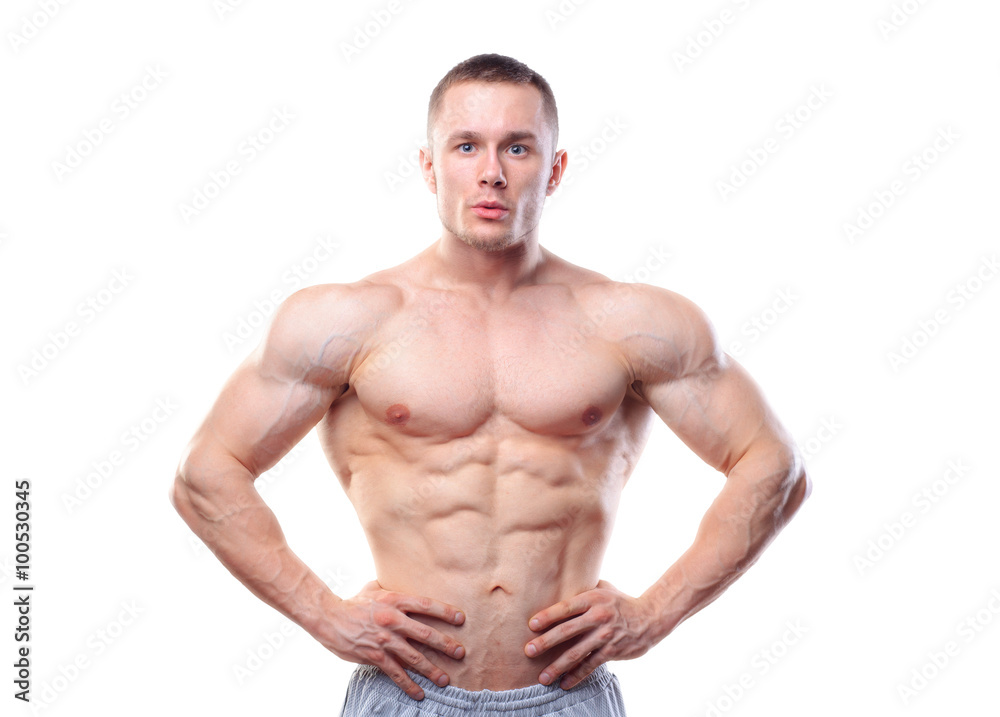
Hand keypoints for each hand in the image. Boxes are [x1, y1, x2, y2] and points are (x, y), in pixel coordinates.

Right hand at [319, 580, 465, 699]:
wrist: (329, 617)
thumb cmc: (353, 602)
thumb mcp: (374, 588)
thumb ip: (392, 588)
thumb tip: (402, 580)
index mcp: (394, 600)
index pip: (425, 605)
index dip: (445, 612)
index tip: (461, 619)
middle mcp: (392, 620)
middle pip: (425, 633)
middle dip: (445, 644)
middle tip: (460, 653)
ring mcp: (384, 639)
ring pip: (413, 657)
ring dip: (431, 669)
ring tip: (445, 679)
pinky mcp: (375, 656)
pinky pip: (396, 673)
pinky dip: (409, 685)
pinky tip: (420, 694)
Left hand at [524, 580, 656, 688]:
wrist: (650, 616)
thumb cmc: (620, 601)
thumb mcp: (603, 588)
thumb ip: (583, 588)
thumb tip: (558, 581)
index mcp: (593, 598)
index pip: (566, 607)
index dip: (548, 615)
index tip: (531, 625)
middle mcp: (597, 617)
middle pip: (567, 631)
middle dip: (546, 642)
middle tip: (528, 651)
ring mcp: (604, 636)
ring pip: (576, 653)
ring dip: (557, 666)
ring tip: (542, 677)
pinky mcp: (611, 651)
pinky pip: (590, 665)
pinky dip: (576, 675)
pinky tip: (564, 683)